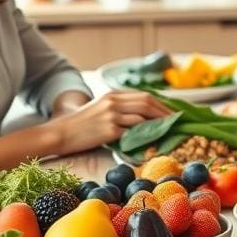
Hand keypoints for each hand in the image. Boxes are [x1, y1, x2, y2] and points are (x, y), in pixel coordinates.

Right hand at [44, 91, 172, 155]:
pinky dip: (145, 136)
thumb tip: (142, 118)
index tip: (172, 113)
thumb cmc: (80, 125)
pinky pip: (133, 132)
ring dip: (159, 124)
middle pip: (147, 103)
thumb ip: (119, 109)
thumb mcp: (100, 109)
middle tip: (177, 122)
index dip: (161, 104)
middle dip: (165, 112)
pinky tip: (153, 141)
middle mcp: (113, 102)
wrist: (60, 134)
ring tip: (169, 132)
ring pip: (143, 116)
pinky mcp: (109, 130)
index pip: (144, 96)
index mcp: (112, 95)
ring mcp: (111, 115)